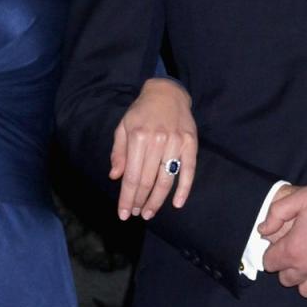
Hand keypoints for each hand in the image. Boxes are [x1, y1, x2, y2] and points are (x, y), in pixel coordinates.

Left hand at [110, 77, 197, 220]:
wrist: (167, 92)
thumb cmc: (141, 112)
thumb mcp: (123, 127)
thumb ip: (119, 152)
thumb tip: (115, 176)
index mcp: (138, 137)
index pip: (132, 176)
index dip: (127, 198)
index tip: (123, 214)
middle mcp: (157, 140)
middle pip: (148, 181)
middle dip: (141, 202)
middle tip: (137, 214)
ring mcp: (176, 142)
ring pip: (167, 179)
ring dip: (158, 200)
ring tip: (150, 213)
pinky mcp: (190, 143)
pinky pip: (188, 170)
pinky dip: (184, 189)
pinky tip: (177, 204)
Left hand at [260, 180, 306, 304]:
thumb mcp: (303, 197)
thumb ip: (277, 213)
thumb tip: (263, 230)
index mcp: (294, 249)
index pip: (269, 263)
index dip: (272, 253)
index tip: (280, 246)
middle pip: (287, 280)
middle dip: (287, 267)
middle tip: (297, 254)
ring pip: (306, 291)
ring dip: (305, 280)